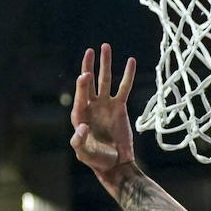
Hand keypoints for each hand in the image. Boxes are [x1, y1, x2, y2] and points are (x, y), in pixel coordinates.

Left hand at [70, 44, 135, 178]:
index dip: (82, 85)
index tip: (85, 76)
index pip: (80, 96)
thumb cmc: (97, 160)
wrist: (115, 163)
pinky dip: (127, 75)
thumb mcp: (84, 154)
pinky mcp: (119, 107)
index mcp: (79, 116)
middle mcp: (91, 107)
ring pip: (105, 80)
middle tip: (90, 52)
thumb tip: (83, 126)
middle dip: (89, 66)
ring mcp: (105, 105)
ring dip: (105, 64)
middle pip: (89, 83)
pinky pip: (124, 88)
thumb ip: (79, 141)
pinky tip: (130, 61)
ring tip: (105, 47)